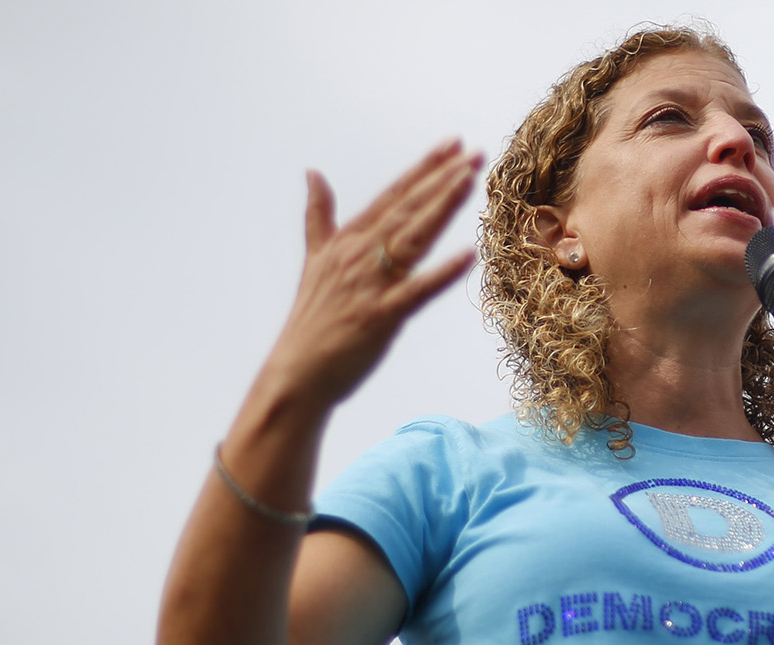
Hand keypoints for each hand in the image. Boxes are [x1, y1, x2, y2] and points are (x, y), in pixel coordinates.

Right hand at [265, 139, 482, 409]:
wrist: (298, 372)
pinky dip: (442, 274)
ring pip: (412, 238)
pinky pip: (417, 291)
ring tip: (469, 181)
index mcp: (348, 240)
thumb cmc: (312, 320)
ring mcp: (370, 284)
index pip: (393, 196)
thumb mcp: (314, 259)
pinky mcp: (381, 316)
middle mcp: (359, 255)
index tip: (453, 144)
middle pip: (407, 209)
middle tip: (475, 154)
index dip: (424, 169)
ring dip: (441, 208)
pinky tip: (469, 256)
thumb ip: (318, 215)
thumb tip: (312, 172)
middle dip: (442, 179)